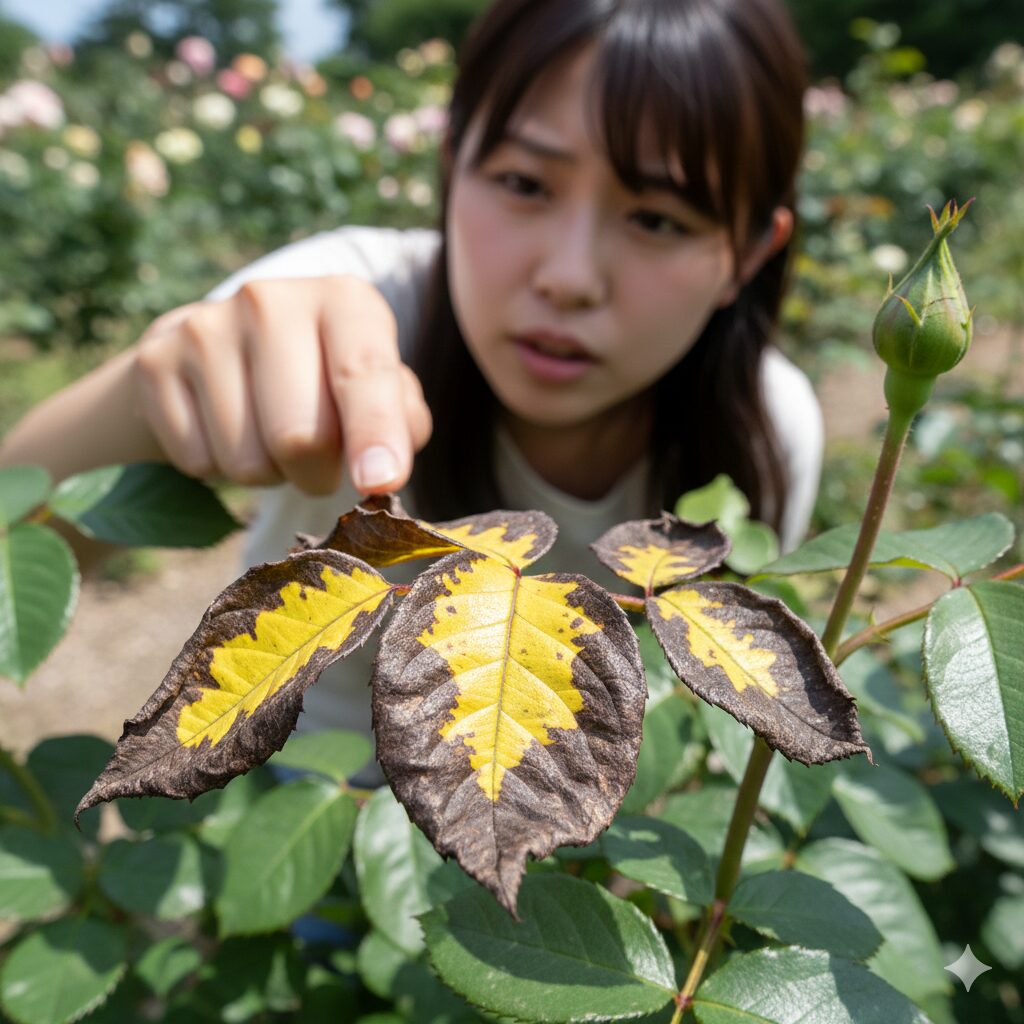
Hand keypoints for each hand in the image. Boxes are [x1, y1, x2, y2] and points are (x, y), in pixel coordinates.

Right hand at [133, 275, 431, 495]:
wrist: (221, 354)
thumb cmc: (322, 381)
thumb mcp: (377, 388)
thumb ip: (401, 421)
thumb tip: (384, 464)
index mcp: (343, 300)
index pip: (362, 373)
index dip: (374, 432)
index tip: (380, 481)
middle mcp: (270, 300)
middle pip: (298, 436)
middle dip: (316, 475)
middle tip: (316, 464)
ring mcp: (205, 327)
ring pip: (246, 461)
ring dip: (267, 474)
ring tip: (268, 437)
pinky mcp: (155, 361)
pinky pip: (198, 462)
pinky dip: (218, 468)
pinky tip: (224, 430)